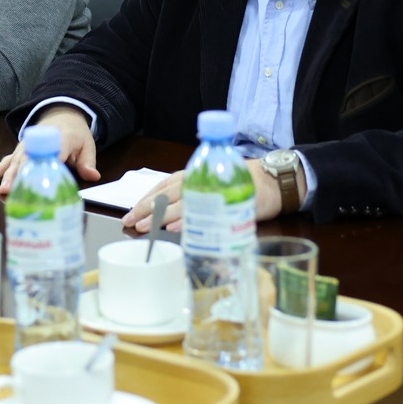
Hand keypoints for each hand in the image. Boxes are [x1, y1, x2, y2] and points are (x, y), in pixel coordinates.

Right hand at [0, 106, 97, 193]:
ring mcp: (26, 147)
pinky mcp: (20, 152)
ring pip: (13, 162)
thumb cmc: (75, 135)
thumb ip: (87, 162)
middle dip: (15, 176)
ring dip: (2, 176)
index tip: (38, 179)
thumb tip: (93, 176)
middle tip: (7, 190)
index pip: (53, 152)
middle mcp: (37, 142)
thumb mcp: (86, 146)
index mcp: (59, 139)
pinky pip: (7, 162)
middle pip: (26, 160)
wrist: (61, 116)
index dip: (45, 165)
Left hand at [122, 160, 280, 234]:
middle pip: (167, 194)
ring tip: (146, 226)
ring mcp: (214, 191)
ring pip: (182, 202)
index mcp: (193, 175)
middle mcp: (200, 180)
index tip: (130, 212)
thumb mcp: (210, 186)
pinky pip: (206, 212)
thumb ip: (190, 196)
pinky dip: (189, 220)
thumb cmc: (239, 183)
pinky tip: (175, 228)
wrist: (273, 181)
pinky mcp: (229, 202)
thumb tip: (165, 216)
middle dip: (146, 208)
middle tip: (130, 221)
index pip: (162, 185)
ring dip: (161, 215)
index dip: (145, 198)